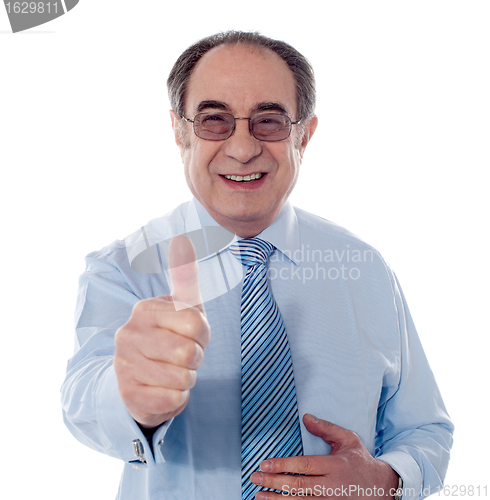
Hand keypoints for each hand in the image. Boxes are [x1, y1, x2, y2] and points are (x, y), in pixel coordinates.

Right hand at [114, 235, 209, 427]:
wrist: (139, 378)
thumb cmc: (168, 337)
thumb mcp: (180, 307)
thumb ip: (184, 276)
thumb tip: (183, 240)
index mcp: (144, 309)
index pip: (196, 323)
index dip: (203, 335)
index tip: (191, 336)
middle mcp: (128, 335)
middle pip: (189, 353)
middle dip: (195, 358)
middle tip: (183, 357)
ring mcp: (124, 365)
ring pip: (182, 378)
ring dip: (186, 379)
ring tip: (173, 372)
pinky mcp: (128, 395)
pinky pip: (172, 401)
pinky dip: (177, 398)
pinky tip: (164, 389)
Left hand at [250, 414, 398, 498]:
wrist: (382, 488)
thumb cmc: (360, 461)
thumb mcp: (347, 439)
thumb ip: (326, 428)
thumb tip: (306, 417)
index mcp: (334, 465)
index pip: (304, 466)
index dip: (282, 465)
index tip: (265, 464)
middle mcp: (331, 486)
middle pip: (298, 485)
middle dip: (274, 482)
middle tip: (255, 477)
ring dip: (278, 499)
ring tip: (259, 495)